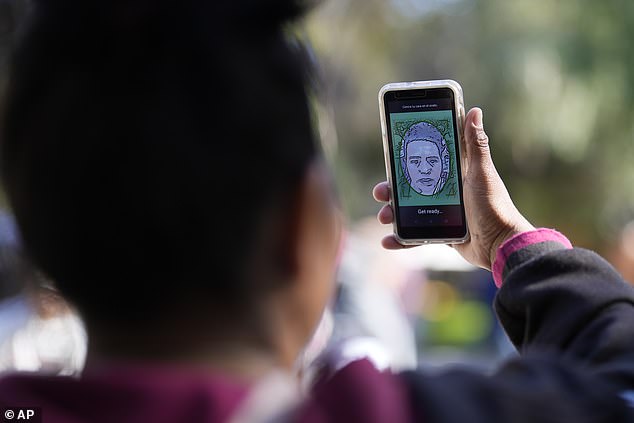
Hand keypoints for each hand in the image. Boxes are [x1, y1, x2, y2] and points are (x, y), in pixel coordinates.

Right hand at [372, 107, 534, 269]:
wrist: (500, 246)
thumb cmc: (494, 206)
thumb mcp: (481, 173)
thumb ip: (475, 144)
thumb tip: (474, 111)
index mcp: (455, 174)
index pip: (426, 162)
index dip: (406, 160)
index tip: (391, 157)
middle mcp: (446, 192)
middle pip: (411, 187)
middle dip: (392, 189)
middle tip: (381, 191)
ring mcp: (443, 214)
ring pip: (409, 211)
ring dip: (392, 213)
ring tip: (384, 216)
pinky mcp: (442, 233)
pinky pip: (416, 235)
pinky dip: (401, 239)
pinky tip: (388, 241)